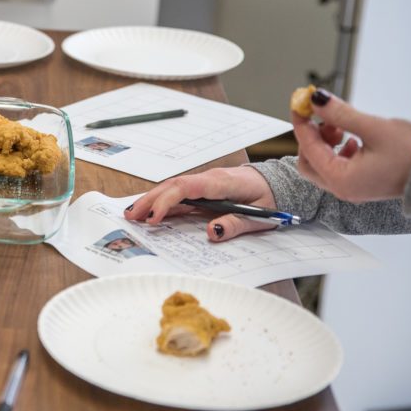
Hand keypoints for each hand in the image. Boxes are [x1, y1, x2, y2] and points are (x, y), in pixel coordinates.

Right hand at [123, 166, 276, 242]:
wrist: (279, 183)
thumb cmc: (270, 198)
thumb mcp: (259, 217)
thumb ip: (235, 224)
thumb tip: (211, 231)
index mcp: (221, 182)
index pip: (185, 187)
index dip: (166, 202)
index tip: (154, 218)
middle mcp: (208, 179)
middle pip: (172, 186)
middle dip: (149, 201)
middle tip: (130, 216)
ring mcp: (204, 183)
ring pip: (172, 188)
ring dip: (152, 200)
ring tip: (132, 214)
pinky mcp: (204, 189)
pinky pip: (179, 194)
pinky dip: (163, 202)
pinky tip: (151, 212)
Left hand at [293, 89, 410, 202]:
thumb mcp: (374, 128)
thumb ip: (340, 114)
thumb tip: (316, 101)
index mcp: (341, 180)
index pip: (308, 148)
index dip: (302, 123)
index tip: (300, 105)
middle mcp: (343, 188)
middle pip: (308, 160)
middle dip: (312, 136)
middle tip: (322, 116)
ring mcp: (352, 188)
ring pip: (322, 163)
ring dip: (325, 142)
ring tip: (340, 125)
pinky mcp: (362, 183)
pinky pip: (338, 166)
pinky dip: (337, 150)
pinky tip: (351, 138)